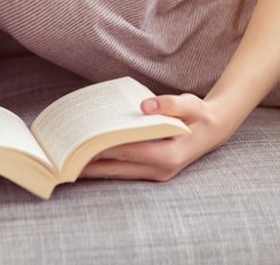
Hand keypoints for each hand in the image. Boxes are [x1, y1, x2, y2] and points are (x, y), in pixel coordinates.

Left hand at [80, 93, 240, 182]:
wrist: (214, 129)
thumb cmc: (199, 114)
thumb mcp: (189, 103)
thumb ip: (169, 104)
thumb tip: (144, 106)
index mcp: (169, 156)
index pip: (128, 151)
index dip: (103, 147)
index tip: (80, 143)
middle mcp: (161, 170)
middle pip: (118, 168)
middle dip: (90, 163)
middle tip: (65, 157)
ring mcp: (157, 175)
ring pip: (119, 174)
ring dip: (95, 168)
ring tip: (70, 160)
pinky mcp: (152, 172)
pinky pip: (124, 171)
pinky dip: (107, 165)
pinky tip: (89, 158)